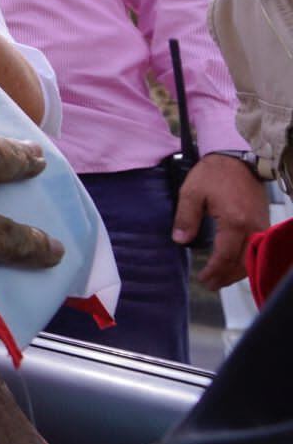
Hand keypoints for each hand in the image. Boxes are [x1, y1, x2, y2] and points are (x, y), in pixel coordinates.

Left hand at [174, 153, 270, 288]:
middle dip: (227, 277)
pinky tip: (234, 263)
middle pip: (244, 263)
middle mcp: (252, 227)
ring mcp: (261, 225)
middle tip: (210, 285)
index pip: (225, 256)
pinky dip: (246, 260)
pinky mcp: (263, 221)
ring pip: (253, 258)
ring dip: (237, 272)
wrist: (236, 157)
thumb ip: (185, 218)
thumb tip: (180, 241)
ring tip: (220, 279)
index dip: (214, 271)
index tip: (203, 279)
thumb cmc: (213, 173)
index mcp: (234, 221)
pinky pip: (257, 248)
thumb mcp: (192, 192)